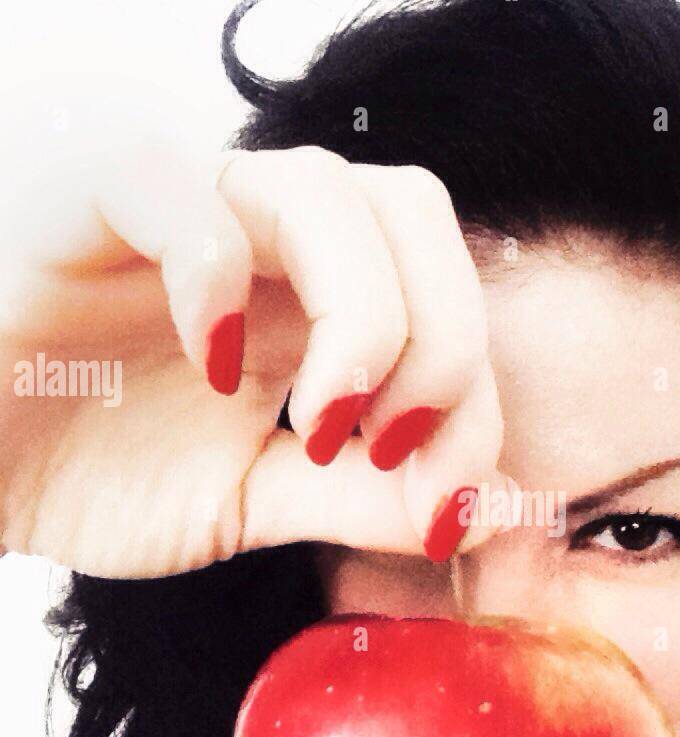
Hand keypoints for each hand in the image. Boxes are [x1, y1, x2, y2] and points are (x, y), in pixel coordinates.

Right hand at [0, 137, 505, 576]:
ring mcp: (178, 208)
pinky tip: (215, 367)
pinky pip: (175, 187)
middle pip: (415, 211)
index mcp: (310, 296)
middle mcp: (262, 237)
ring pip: (325, 189)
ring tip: (320, 424)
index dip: (477, 402)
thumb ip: (366, 498)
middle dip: (445, 344)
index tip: (443, 506)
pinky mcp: (81, 203)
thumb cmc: (88, 471)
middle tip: (396, 449)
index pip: (447, 295)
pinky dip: (218, 278)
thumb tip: (498, 507)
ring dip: (362, 320)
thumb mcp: (253, 501)